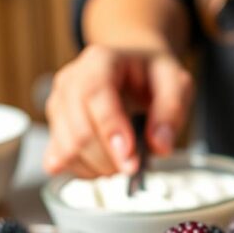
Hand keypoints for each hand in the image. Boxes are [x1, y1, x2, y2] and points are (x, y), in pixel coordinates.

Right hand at [44, 44, 193, 177]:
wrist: (134, 68)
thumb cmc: (152, 73)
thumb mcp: (176, 82)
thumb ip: (172, 111)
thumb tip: (160, 145)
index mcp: (100, 61)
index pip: (94, 94)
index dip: (110, 130)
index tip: (130, 159)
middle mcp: (72, 80)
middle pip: (77, 129)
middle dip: (108, 158)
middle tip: (135, 166)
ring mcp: (59, 104)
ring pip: (66, 149)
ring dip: (98, 167)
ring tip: (124, 161)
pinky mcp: (56, 127)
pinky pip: (60, 159)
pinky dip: (85, 171)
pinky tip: (106, 165)